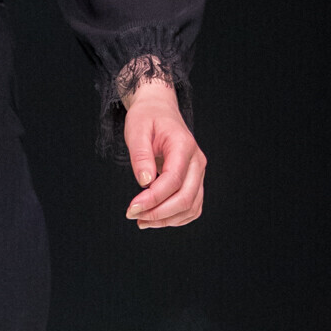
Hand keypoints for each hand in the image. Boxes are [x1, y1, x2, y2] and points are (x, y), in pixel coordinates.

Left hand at [122, 79, 205, 228]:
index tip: (132, 208)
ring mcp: (198, 172)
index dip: (153, 199)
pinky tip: (156, 219)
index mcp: (183, 146)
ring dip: (167, 219)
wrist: (159, 110)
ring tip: (142, 220)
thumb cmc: (147, 118)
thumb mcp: (136, 130)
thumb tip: (145, 182)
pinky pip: (192, 207)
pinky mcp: (196, 181)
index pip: (173, 180)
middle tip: (133, 216)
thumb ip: (141, 155)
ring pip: (191, 207)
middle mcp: (196, 161)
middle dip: (158, 213)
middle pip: (185, 198)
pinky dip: (176, 218)